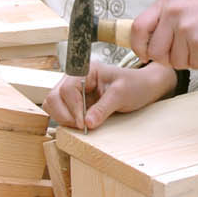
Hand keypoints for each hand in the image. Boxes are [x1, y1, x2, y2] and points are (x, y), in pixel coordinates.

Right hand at [42, 62, 176, 129]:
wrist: (144, 88)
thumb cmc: (135, 85)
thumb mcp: (122, 94)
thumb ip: (104, 108)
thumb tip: (87, 123)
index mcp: (85, 70)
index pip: (67, 89)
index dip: (73, 108)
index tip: (83, 123)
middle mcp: (75, 78)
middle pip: (54, 97)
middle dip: (65, 115)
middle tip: (81, 127)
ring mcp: (73, 90)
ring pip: (53, 105)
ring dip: (63, 118)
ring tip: (82, 126)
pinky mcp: (74, 101)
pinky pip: (60, 111)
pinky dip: (66, 120)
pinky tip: (80, 124)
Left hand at [129, 0, 197, 69]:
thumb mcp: (187, 4)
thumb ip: (168, 19)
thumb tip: (152, 43)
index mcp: (167, 3)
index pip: (137, 28)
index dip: (139, 46)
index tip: (146, 55)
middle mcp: (172, 14)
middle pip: (155, 52)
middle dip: (169, 60)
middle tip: (187, 54)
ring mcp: (185, 28)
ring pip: (175, 62)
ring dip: (191, 61)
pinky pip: (194, 64)